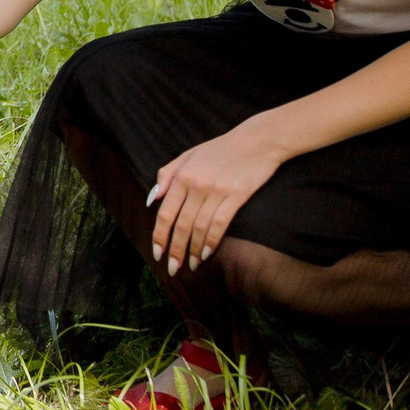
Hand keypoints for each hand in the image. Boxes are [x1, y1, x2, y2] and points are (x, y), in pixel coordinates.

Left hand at [148, 122, 287, 276]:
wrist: (257, 140)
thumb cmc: (222, 148)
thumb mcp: (188, 155)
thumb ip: (167, 174)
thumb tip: (152, 199)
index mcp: (181, 176)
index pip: (165, 213)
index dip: (160, 237)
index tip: (158, 254)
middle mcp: (196, 184)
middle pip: (181, 225)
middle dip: (176, 251)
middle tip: (174, 269)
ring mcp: (217, 190)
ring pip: (200, 228)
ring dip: (194, 250)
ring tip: (193, 265)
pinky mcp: (237, 195)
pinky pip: (220, 224)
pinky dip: (212, 241)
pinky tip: (208, 253)